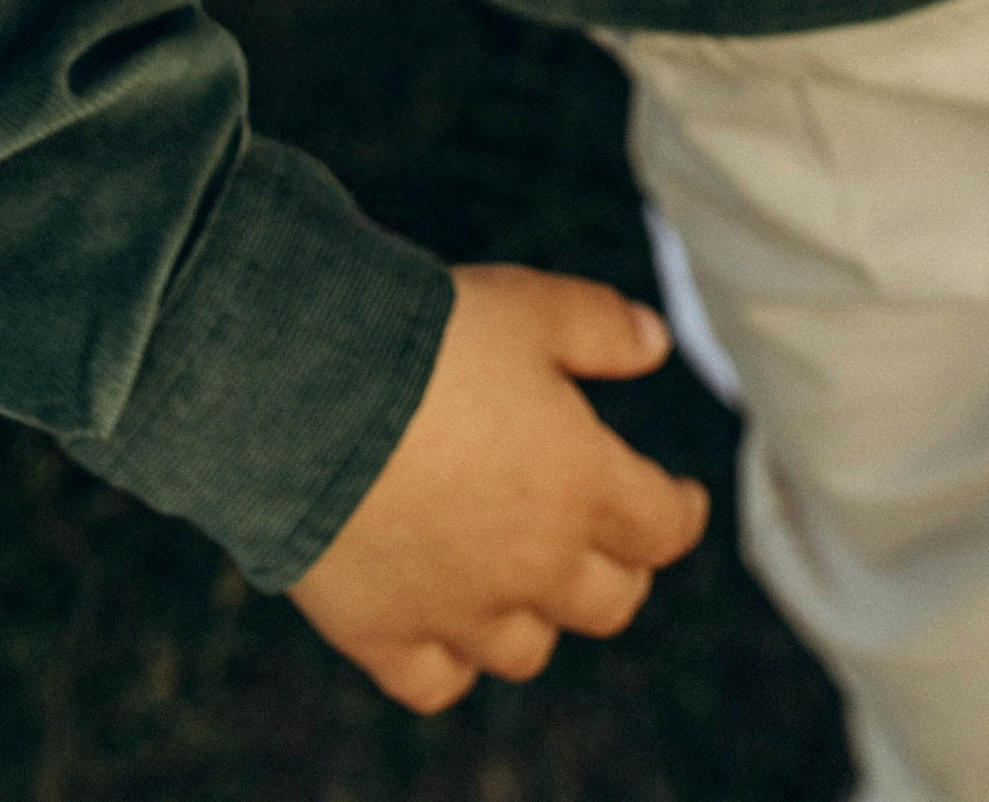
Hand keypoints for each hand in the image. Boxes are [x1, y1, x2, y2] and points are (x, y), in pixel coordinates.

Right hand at [288, 259, 708, 710]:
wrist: (305, 392)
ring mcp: (459, 610)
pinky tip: (448, 628)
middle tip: (612, 543)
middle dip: (620, 569)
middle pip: (609, 602)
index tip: (683, 500)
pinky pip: (436, 681)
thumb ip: (603, 327)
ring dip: (537, 616)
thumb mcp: (531, 306)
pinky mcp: (385, 634)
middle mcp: (534, 565)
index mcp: (584, 485)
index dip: (682, 512)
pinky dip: (450, 660)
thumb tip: (657, 343)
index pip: (665, 527)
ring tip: (527, 582)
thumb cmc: (430, 338)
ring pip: (526, 649)